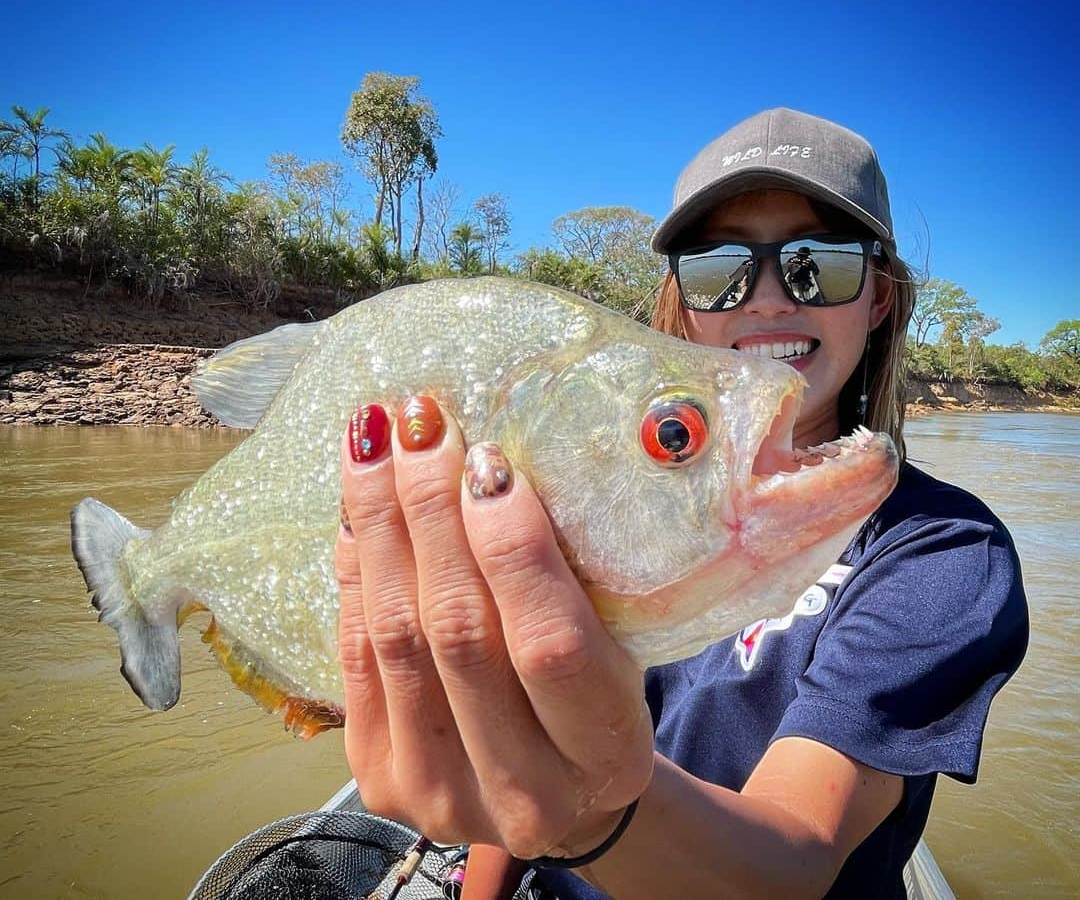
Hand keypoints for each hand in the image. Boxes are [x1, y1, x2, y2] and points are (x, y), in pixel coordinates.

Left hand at [335, 396, 653, 858]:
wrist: (559, 800)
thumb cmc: (600, 703)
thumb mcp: (620, 653)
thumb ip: (570, 589)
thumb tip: (492, 469)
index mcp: (602, 753)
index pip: (549, 645)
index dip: (513, 549)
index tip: (487, 459)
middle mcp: (521, 790)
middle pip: (456, 632)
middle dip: (429, 512)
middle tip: (418, 423)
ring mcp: (438, 792)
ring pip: (394, 638)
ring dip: (378, 526)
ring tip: (371, 444)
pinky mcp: (379, 779)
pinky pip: (355, 656)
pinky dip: (355, 573)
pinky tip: (356, 510)